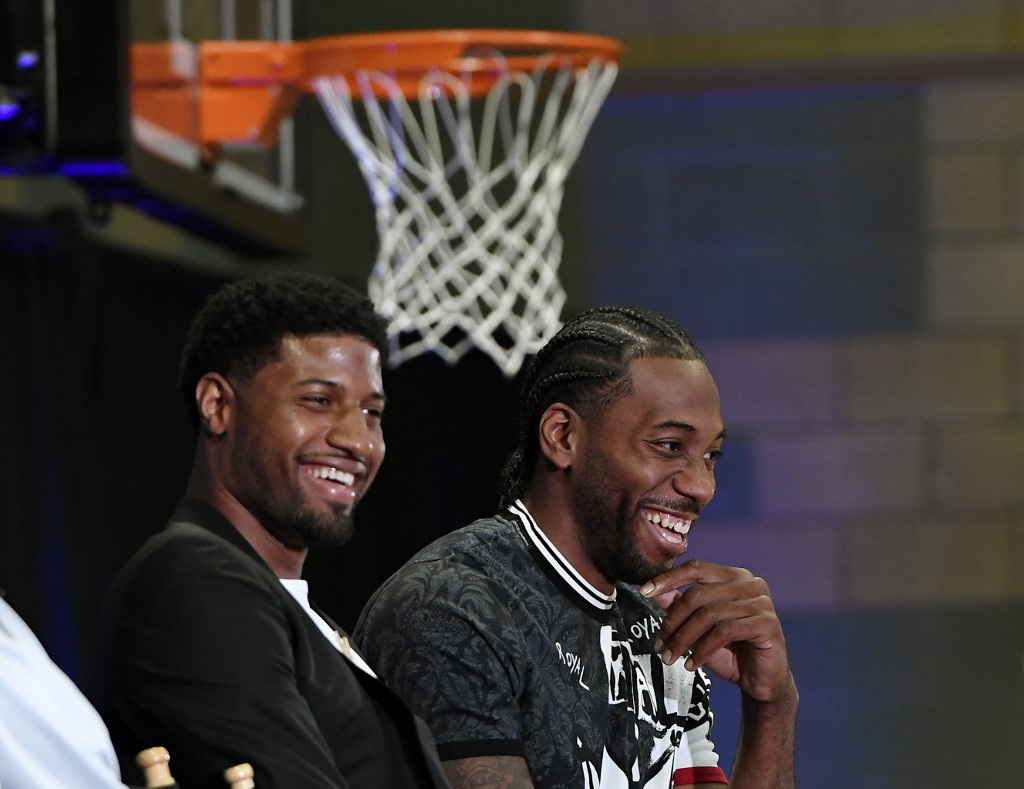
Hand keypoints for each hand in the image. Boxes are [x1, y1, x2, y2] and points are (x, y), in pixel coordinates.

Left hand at [640, 559, 792, 704]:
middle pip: (698, 594)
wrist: (761, 681)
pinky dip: (702, 650)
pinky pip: (725, 632)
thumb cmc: (729, 650)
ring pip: (709, 614)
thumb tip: (651, 590)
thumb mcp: (698, 626)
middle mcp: (750, 583)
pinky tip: (691, 665)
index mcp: (733, 576)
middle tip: (659, 644)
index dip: (668, 578)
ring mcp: (761, 602)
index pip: (696, 568)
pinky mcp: (767, 624)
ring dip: (683, 639)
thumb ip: (679, 605)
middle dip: (673, 621)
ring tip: (670, 658)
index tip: (644, 592)